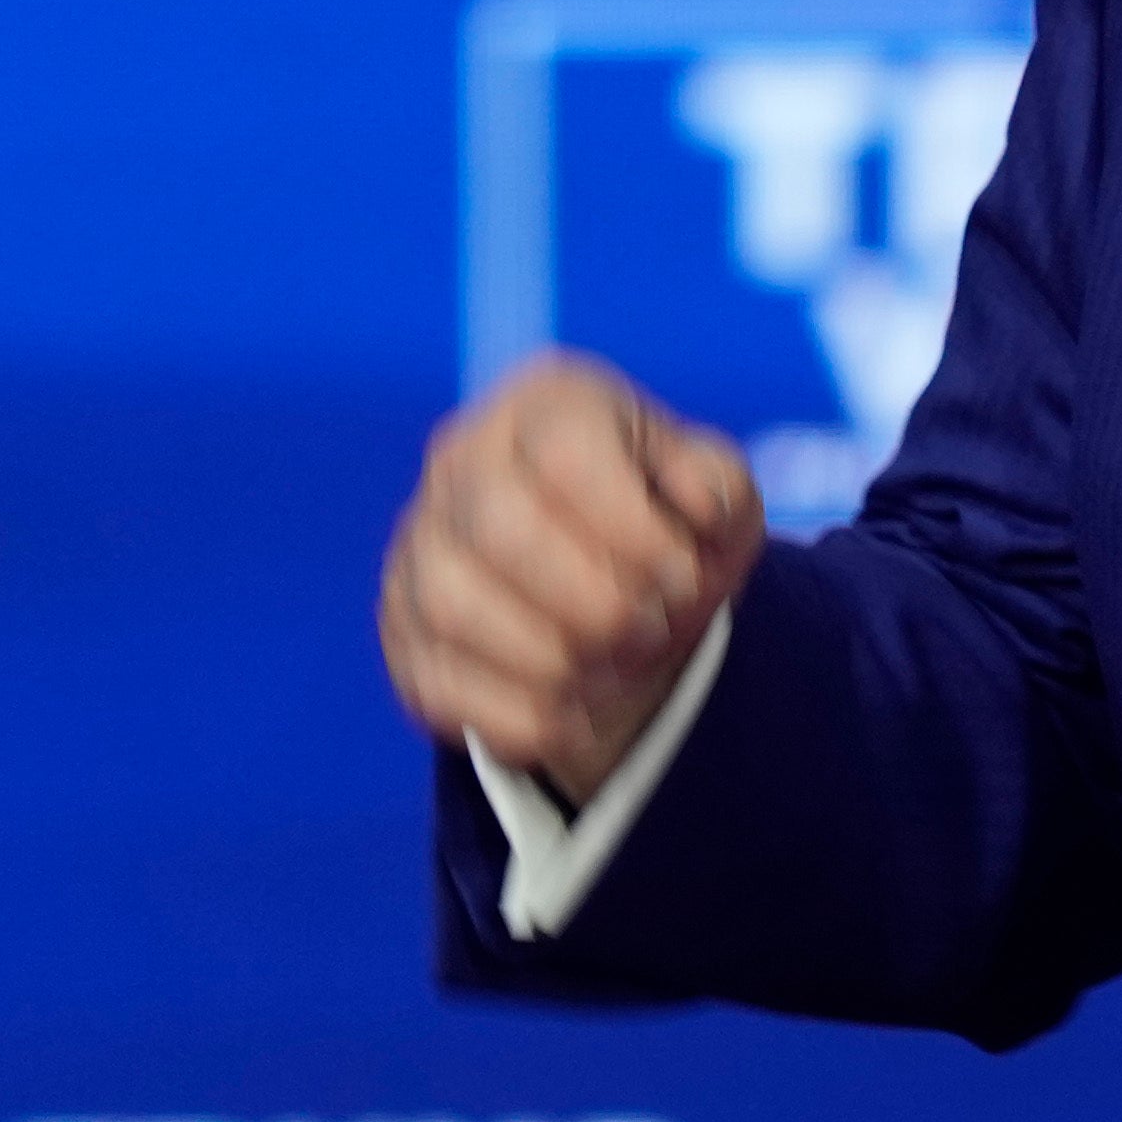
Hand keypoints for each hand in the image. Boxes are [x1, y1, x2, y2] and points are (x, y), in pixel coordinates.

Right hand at [380, 353, 765, 795]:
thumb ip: (718, 485)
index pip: (564, 452)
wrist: (614, 593)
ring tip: (612, 670)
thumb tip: (698, 503)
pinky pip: (437, 682)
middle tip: (649, 630)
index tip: (683, 576)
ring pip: (454, 605)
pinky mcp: (403, 627)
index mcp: (546, 405)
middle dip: (595, 602)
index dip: (632, 528)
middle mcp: (463, 458)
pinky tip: (574, 717)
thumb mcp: (717, 494)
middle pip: (500, 526)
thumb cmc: (666, 529)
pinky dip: (519, 717)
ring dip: (555, 660)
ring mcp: (420, 542)